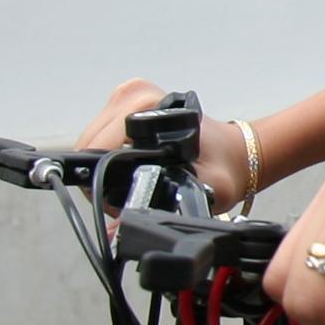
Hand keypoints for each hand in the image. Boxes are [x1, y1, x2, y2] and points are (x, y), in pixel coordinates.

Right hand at [77, 78, 253, 210]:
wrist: (236, 152)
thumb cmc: (221, 168)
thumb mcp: (201, 191)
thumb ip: (164, 209)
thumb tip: (118, 230)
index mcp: (148, 108)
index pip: (95, 148)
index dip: (101, 180)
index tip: (119, 195)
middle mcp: (135, 95)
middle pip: (88, 144)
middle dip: (102, 175)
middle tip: (133, 190)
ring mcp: (128, 95)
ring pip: (90, 141)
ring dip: (105, 165)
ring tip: (137, 177)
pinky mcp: (125, 102)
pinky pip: (100, 136)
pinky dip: (110, 154)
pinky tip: (133, 163)